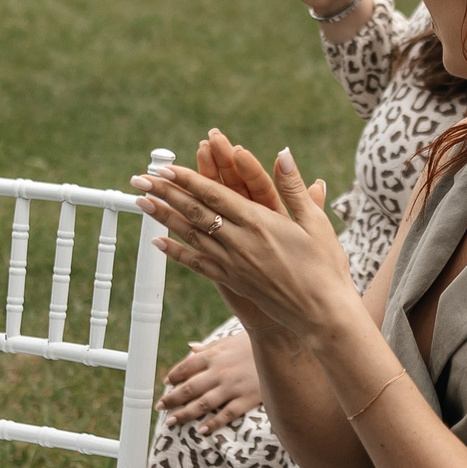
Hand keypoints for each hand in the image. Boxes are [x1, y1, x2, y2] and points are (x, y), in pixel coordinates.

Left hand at [134, 130, 353, 336]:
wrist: (322, 313)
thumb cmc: (326, 266)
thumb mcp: (316, 221)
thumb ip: (293, 188)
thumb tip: (283, 154)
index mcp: (259, 222)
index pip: (214, 194)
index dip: (187, 178)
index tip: (166, 167)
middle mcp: (240, 242)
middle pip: (195, 211)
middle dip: (166, 192)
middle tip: (141, 178)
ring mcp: (233, 263)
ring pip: (190, 235)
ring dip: (163, 217)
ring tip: (141, 201)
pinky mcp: (232, 281)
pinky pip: (197, 264)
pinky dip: (176, 252)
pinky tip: (158, 242)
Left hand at [161, 330, 262, 433]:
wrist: (282, 349)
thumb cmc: (253, 345)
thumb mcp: (229, 341)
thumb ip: (209, 348)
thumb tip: (190, 348)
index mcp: (214, 355)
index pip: (186, 367)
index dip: (174, 376)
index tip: (166, 384)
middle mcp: (219, 371)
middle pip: (189, 388)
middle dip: (172, 399)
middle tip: (160, 407)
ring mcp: (232, 386)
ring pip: (203, 404)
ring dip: (185, 414)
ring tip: (171, 422)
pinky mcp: (247, 398)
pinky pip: (226, 414)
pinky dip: (213, 424)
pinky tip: (201, 431)